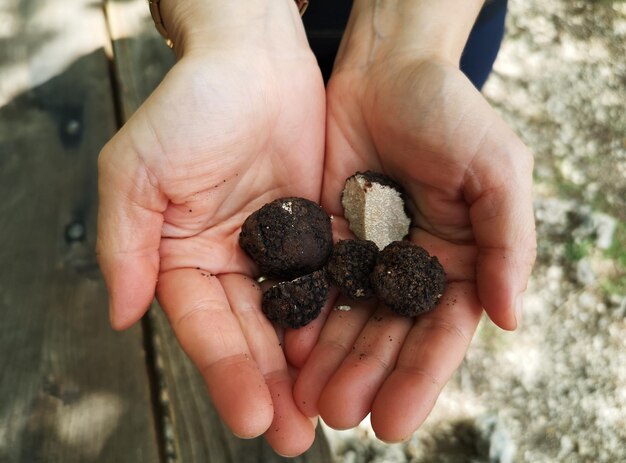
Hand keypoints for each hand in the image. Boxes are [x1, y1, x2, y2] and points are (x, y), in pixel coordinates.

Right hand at [97, 1, 324, 454]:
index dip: (226, 372)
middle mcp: (230, 264)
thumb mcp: (138, 170)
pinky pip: (330, 283)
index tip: (253, 416)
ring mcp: (277, 252)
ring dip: (309, 368)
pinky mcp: (318, 234)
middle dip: (272, 387)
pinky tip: (354, 353)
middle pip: (252, 336)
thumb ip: (125, 243)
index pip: (204, 328)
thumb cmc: (190, 106)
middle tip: (297, 437)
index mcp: (183, 259)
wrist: (253, 60)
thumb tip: (117, 314)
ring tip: (330, 413)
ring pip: (294, 320)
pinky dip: (339, 319)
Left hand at [286, 0, 535, 441]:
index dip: (419, 377)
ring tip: (308, 400)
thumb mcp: (497, 170)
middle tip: (338, 416)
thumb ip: (508, 241)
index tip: (394, 421)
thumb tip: (510, 317)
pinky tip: (287, 348)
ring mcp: (365, 256)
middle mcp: (410, 269)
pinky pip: (313, 284)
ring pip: (347, 319)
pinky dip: (303, 317)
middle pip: (388, 336)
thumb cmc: (450, 113)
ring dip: (330, 361)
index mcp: (458, 263)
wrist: (387, 71)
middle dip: (366, 376)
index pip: (440, 333)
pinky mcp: (325, 238)